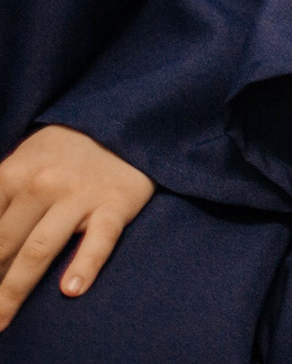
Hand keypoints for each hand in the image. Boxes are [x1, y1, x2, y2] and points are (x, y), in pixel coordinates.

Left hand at [0, 125, 154, 328]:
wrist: (126, 123)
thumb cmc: (64, 151)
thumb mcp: (23, 160)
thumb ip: (1, 195)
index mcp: (14, 174)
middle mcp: (43, 184)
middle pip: (3, 244)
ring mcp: (81, 195)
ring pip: (40, 249)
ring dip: (15, 289)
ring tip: (2, 321)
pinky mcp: (116, 204)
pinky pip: (99, 238)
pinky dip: (85, 264)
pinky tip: (72, 289)